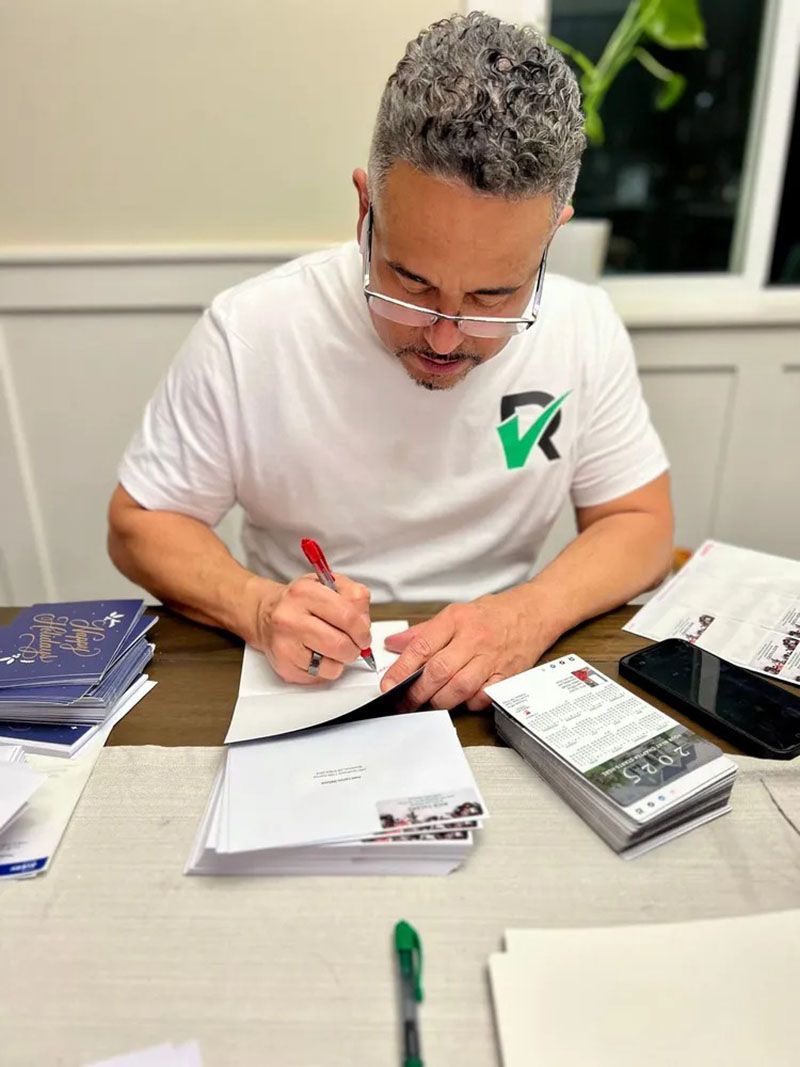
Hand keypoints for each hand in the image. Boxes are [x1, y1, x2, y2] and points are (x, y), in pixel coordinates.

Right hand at [244, 572, 370, 684]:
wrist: (265, 614)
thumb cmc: (300, 601)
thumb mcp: (328, 583)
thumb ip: (354, 596)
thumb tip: (365, 622)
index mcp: (305, 592)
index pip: (348, 616)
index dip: (363, 629)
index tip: (364, 634)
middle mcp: (290, 618)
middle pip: (341, 644)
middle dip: (355, 648)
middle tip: (355, 645)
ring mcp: (285, 644)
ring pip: (332, 665)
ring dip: (341, 660)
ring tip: (335, 649)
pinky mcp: (284, 665)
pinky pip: (319, 676)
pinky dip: (326, 669)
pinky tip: (319, 655)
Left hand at [380, 591, 549, 710]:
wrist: (534, 612)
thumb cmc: (493, 614)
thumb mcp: (455, 613)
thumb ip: (423, 632)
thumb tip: (393, 644)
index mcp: (456, 620)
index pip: (421, 647)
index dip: (401, 669)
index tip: (388, 685)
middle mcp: (473, 638)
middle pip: (439, 671)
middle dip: (417, 692)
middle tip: (405, 702)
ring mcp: (491, 657)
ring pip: (460, 687)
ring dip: (441, 701)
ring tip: (431, 703)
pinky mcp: (507, 674)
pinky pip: (485, 696)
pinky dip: (470, 703)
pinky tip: (462, 700)